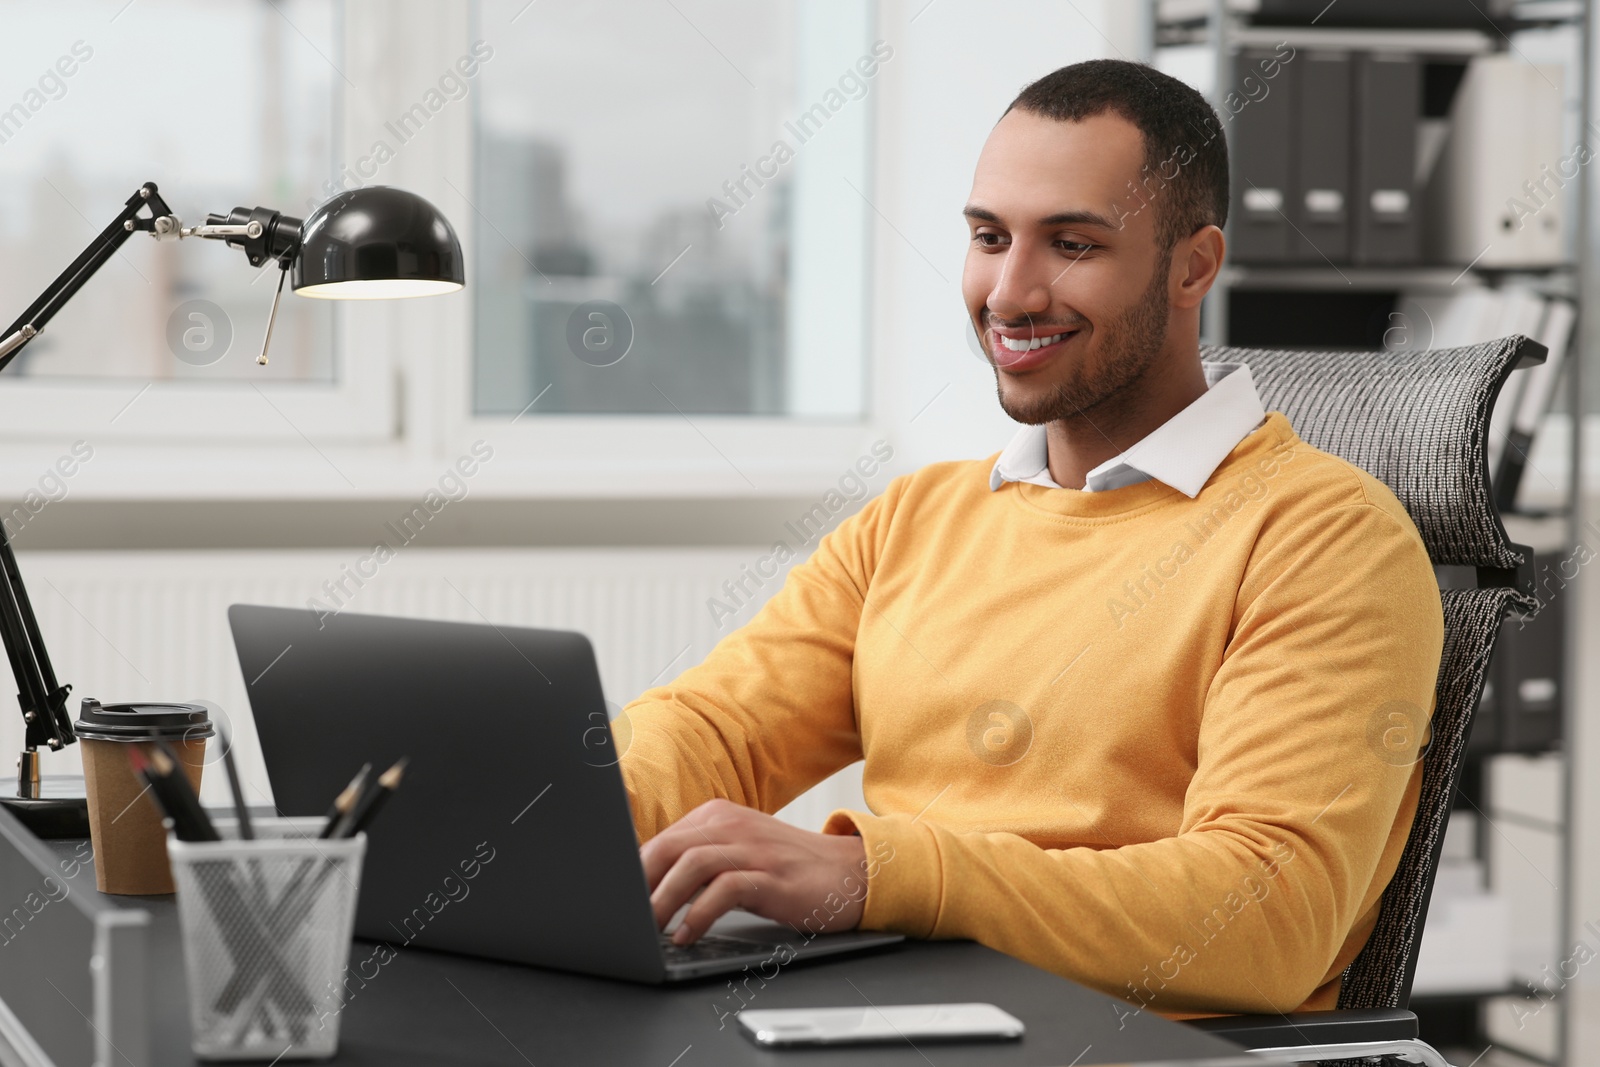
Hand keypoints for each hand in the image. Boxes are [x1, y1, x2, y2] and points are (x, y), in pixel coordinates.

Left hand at [640, 798, 868, 945]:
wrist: (850, 872)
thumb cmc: (788, 869)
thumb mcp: (738, 854)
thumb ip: (699, 862)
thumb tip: (648, 888)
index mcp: (717, 817)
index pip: (661, 840)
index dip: (633, 872)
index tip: (616, 900)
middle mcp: (732, 826)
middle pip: (669, 848)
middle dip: (640, 886)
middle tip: (624, 919)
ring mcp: (754, 849)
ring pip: (692, 865)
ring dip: (664, 900)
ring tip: (650, 929)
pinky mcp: (773, 876)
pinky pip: (725, 889)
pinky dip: (699, 915)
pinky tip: (688, 935)